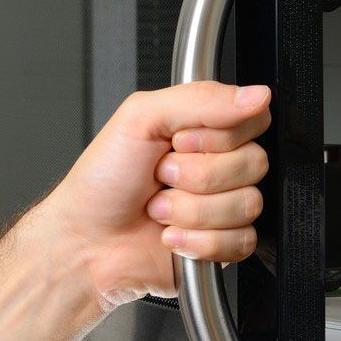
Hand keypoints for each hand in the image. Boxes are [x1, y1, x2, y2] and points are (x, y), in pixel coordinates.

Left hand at [35, 81, 270, 308]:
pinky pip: (241, 240)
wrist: (84, 242)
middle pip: (254, 163)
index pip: (253, 120)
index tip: (178, 141)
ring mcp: (223, 206)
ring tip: (159, 209)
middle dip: (197, 175)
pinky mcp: (224, 245)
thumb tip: (256, 95)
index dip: (217, 135)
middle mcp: (219, 165)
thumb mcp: (141, 117)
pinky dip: (199, 241)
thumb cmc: (102, 181)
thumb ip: (202, 99)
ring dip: (191, 211)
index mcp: (205, 129)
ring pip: (247, 203)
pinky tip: (172, 235)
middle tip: (161, 176)